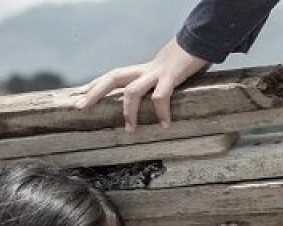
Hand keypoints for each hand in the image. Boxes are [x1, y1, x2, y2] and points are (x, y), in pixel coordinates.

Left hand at [73, 39, 209, 131]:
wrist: (204, 38)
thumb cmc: (188, 58)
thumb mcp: (167, 71)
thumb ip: (158, 83)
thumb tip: (155, 100)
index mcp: (143, 70)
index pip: (113, 76)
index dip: (95, 85)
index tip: (78, 96)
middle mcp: (146, 70)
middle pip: (113, 78)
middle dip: (95, 92)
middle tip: (80, 107)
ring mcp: (157, 72)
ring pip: (132, 91)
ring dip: (129, 112)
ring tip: (131, 130)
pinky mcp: (172, 75)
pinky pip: (161, 96)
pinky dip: (161, 112)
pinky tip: (164, 124)